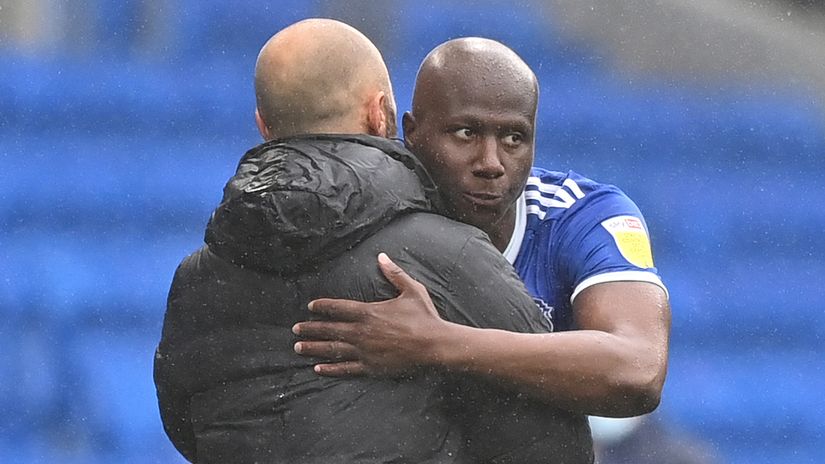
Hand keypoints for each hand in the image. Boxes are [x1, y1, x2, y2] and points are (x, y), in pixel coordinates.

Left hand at [292, 253, 447, 376]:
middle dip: (310, 329)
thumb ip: (394, 273)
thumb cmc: (425, 317)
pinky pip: (345, 368)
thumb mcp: (411, 290)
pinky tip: (317, 368)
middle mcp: (361, 332)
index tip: (310, 307)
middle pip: (329, 329)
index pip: (337, 307)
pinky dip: (330, 368)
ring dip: (313, 348)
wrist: (435, 346)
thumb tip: (381, 256)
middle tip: (295, 330)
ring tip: (298, 348)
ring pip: (332, 349)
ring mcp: (364, 351)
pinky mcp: (371, 368)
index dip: (321, 307)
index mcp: (368, 312)